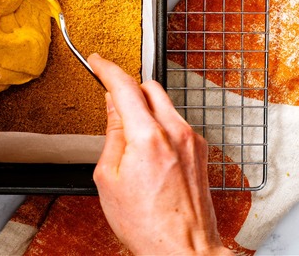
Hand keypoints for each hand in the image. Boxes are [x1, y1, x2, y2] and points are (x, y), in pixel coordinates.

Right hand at [89, 53, 228, 255]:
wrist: (182, 250)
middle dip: (128, 89)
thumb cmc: (146, 224)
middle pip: (149, 87)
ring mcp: (193, 140)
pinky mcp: (202, 150)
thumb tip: (112, 106)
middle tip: (111, 105)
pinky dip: (160, 125)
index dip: (106, 68)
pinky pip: (176, 122)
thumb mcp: (109, 178)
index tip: (96, 62)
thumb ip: (112, 134)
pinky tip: (149, 151)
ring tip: (130, 139)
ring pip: (165, 103)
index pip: (124, 86)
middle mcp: (176, 132)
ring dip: (145, 109)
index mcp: (148, 137)